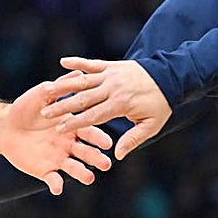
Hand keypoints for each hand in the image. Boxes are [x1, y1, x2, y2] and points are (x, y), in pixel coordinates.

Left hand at [0, 74, 113, 195]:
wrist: (3, 125)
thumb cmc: (25, 108)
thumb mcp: (42, 95)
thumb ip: (59, 88)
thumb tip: (77, 72)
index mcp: (71, 127)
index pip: (89, 132)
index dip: (98, 138)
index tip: (107, 142)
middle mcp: (68, 145)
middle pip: (87, 153)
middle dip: (96, 158)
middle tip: (106, 163)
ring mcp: (58, 159)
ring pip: (74, 168)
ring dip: (82, 173)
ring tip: (89, 177)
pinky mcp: (45, 171)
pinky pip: (53, 180)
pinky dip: (56, 185)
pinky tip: (58, 188)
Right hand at [39, 56, 172, 159]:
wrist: (171, 77)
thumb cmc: (160, 105)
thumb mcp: (151, 126)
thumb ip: (133, 140)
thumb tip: (117, 155)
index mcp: (120, 104)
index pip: (93, 116)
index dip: (75, 123)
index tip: (59, 129)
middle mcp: (112, 88)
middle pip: (82, 99)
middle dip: (62, 107)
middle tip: (45, 113)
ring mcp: (110, 75)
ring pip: (82, 81)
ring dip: (64, 86)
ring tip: (47, 91)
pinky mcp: (111, 65)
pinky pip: (91, 63)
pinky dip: (77, 62)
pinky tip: (63, 62)